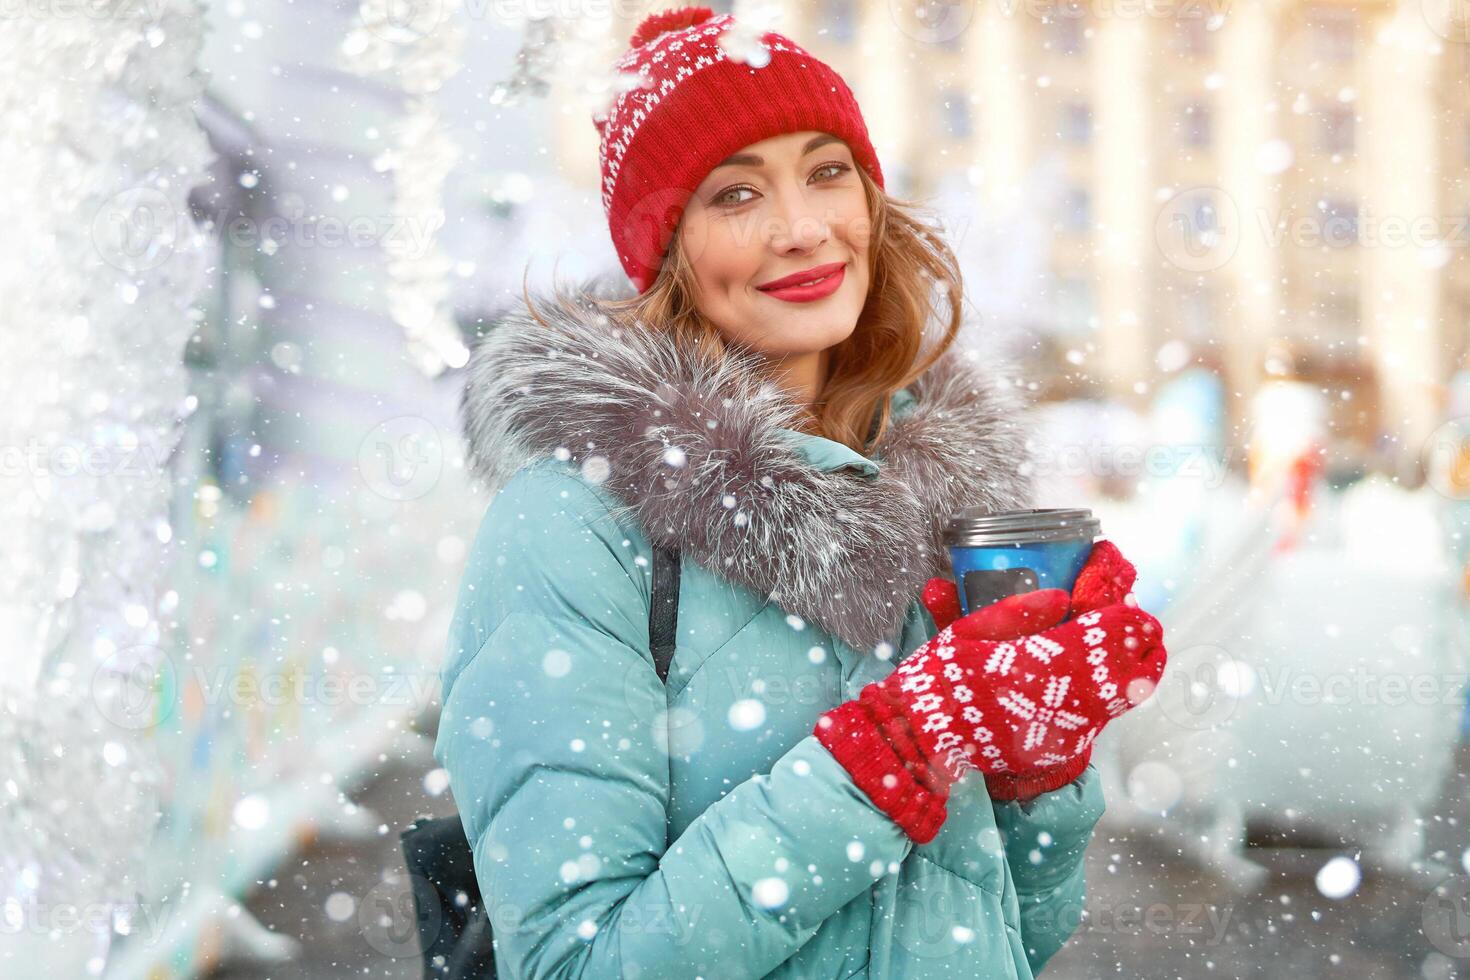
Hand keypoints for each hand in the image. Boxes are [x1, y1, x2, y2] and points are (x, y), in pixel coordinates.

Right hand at [913, 540, 1163, 799]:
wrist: (921, 739)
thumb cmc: (938, 679)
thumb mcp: (964, 633)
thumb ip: (1014, 613)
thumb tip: (1060, 597)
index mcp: (1028, 664)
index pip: (1093, 641)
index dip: (1120, 624)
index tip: (1134, 608)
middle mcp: (1052, 699)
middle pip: (1117, 675)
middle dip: (1141, 649)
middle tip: (1150, 630)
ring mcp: (1056, 729)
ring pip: (1114, 703)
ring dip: (1137, 677)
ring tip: (1149, 655)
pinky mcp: (1053, 749)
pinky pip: (1096, 723)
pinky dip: (1112, 702)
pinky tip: (1118, 687)